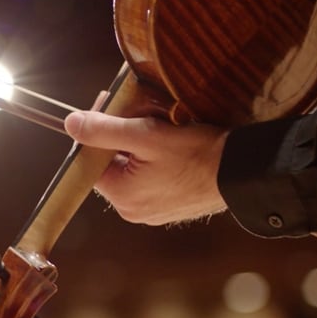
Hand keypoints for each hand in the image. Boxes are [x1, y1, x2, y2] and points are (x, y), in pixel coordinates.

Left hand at [64, 109, 229, 225]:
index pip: (92, 160)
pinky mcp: (172, 205)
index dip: (98, 131)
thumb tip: (71, 123)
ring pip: (133, 168)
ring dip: (140, 144)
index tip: (108, 107)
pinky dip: (156, 158)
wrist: (246, 171)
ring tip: (160, 122)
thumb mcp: (146, 135)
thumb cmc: (199, 154)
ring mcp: (154, 210)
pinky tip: (172, 141)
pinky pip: (153, 177)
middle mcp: (134, 210)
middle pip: (113, 164)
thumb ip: (105, 129)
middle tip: (138, 109)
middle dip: (122, 135)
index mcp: (122, 196)